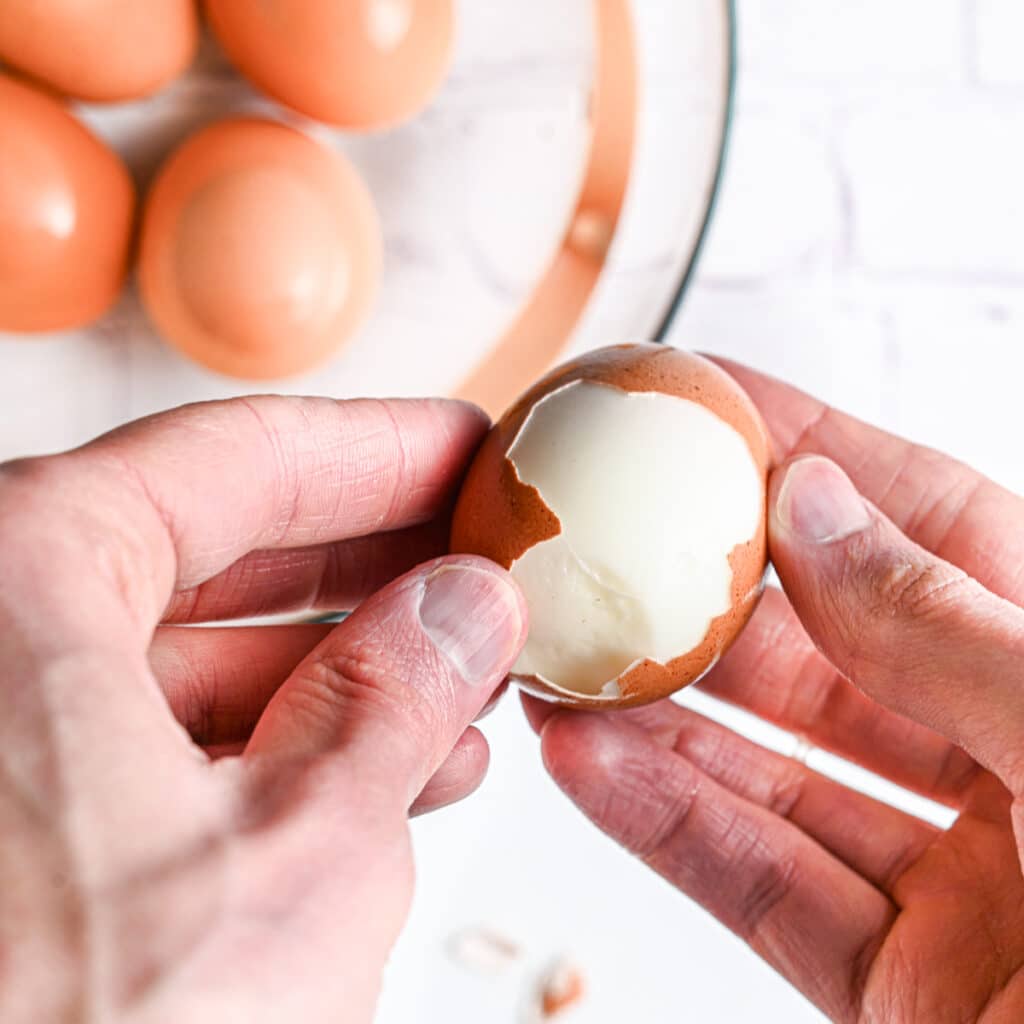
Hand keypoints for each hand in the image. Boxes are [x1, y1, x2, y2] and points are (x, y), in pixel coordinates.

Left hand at [0, 397, 525, 1021]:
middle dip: (370, 554)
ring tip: (468, 673)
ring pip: (190, 650)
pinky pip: (155, 739)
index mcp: (12, 586)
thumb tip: (467, 610)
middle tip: (479, 545)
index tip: (468, 446)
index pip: (238, 460)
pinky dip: (279, 745)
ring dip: (343, 664)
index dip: (380, 448)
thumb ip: (395, 704)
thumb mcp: (296, 862)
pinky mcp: (6, 818)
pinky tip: (394, 763)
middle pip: (211, 544)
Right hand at [525, 361, 1023, 1022]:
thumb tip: (813, 503)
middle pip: (828, 653)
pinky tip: (590, 767)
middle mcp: (1019, 772)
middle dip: (706, 598)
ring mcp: (961, 889)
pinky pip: (765, 889)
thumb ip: (947, 627)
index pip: (929, 528)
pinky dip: (668, 827)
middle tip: (604, 546)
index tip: (702, 403)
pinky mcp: (901, 991)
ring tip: (562, 663)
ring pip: (775, 774)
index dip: (812, 452)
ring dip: (659, 719)